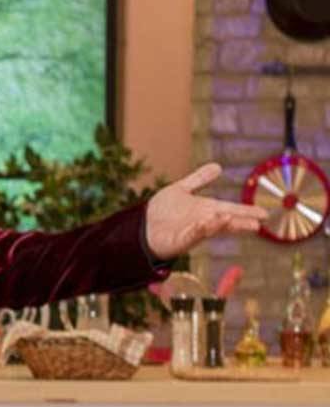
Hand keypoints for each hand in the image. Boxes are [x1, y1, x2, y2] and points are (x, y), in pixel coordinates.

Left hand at [144, 162, 267, 259]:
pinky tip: (205, 224)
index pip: (230, 210)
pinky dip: (198, 230)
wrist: (142, 226)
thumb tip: (218, 166)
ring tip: (230, 218)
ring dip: (219, 224)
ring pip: (208, 229)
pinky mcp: (178, 240)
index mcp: (206, 210)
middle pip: (225, 222)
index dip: (246, 212)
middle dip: (240, 223)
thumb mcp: (182, 190)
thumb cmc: (163, 211)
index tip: (264, 214)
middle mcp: (203, 222)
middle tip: (257, 224)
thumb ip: (199, 179)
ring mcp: (191, 232)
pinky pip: (190, 235)